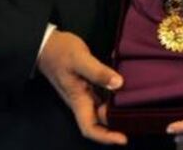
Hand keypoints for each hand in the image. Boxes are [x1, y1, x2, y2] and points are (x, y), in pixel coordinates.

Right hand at [36, 30, 126, 144]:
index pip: (90, 128)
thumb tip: (118, 84)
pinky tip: (125, 86)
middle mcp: (81, 100)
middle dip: (115, 126)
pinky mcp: (87, 85)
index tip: (123, 138)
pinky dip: (114, 95)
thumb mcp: (80, 59)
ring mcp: (84, 93)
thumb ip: (98, 72)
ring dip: (116, 112)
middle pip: (98, 123)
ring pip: (101, 110)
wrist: (47, 45)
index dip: (106, 137)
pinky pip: (102, 96)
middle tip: (135, 121)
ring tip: (134, 108)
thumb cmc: (60, 52)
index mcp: (78, 99)